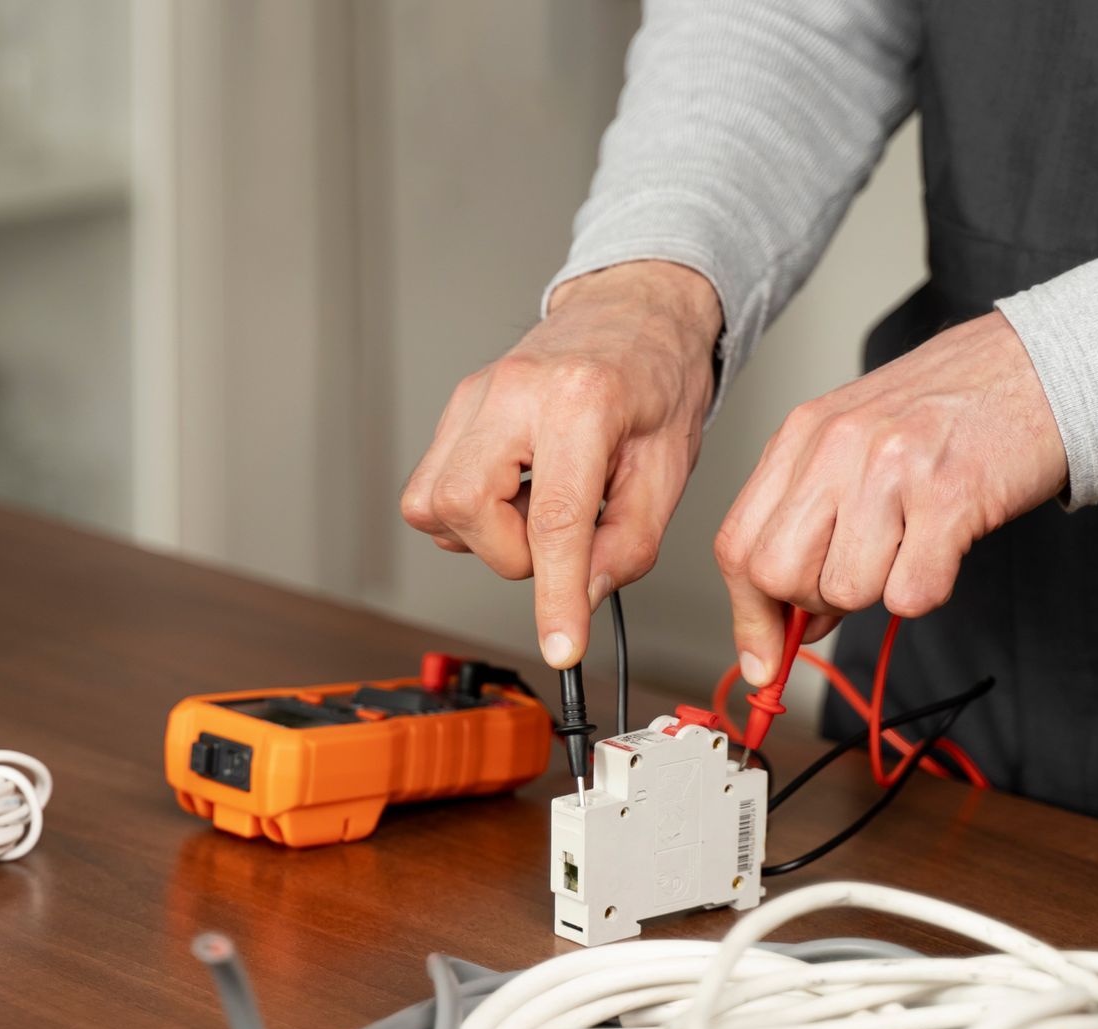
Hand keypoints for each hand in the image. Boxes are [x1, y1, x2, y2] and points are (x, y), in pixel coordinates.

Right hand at [400, 261, 720, 667]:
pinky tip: (512, 494)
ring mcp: (474, 396)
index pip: (555, 521)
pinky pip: (430, 488)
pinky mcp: (456, 408)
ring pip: (431, 504)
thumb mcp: (667, 470)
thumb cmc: (655, 381)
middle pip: (464, 508)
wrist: (633, 313)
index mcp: (581, 402)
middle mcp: (514, 392)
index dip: (556, 597)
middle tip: (557, 538)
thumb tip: (581, 599)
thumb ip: (627, 545)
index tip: (562, 647)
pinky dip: (468, 513)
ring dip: (484, 534)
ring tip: (534, 509)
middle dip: (509, 552)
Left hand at [713, 312, 1067, 683]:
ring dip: (879, 589)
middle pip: (777, 574)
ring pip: (845, 590)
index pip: (738, 545)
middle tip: (860, 575)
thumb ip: (810, 522)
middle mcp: (836, 447)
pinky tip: (944, 545)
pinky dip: (927, 589)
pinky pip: (911, 594)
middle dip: (812, 603)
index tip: (764, 658)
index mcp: (803, 436)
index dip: (748, 614)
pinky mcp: (950, 496)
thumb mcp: (854, 446)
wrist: (1041, 367)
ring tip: (912, 541)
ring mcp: (891, 469)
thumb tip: (788, 624)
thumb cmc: (948, 411)